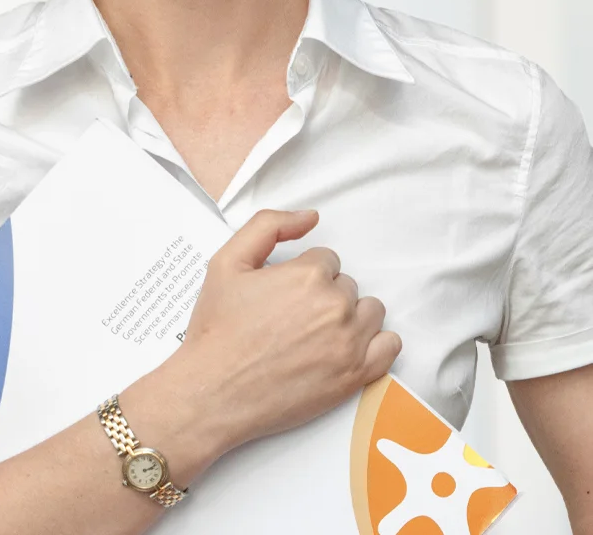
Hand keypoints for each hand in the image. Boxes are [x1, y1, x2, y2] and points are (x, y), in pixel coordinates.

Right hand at [158, 209, 399, 456]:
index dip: (302, 274)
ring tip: (316, 332)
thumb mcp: (226, 262)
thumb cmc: (218, 329)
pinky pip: (390, 345)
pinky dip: (375, 342)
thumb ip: (267, 226)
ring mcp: (350, 342)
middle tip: (292, 315)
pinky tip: (347, 345)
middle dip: (324, 295)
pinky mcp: (357, 375)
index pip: (326, 260)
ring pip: (370, 311)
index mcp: (307, 275)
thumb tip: (310, 216)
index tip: (284, 293)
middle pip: (347, 285)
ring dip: (349, 316)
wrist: (214, 389)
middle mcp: (335, 306)